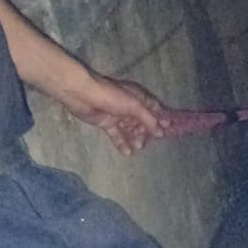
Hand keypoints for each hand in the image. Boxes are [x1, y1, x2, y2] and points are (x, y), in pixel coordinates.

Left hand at [56, 71, 173, 155]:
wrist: (82, 95)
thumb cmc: (111, 96)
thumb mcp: (134, 106)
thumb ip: (148, 119)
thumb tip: (161, 133)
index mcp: (138, 98)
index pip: (154, 110)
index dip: (160, 121)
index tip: (166, 132)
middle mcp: (130, 107)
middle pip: (143, 123)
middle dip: (145, 133)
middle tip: (144, 142)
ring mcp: (118, 116)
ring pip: (130, 130)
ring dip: (135, 139)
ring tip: (136, 147)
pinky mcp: (107, 123)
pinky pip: (117, 135)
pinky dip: (122, 143)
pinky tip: (126, 152)